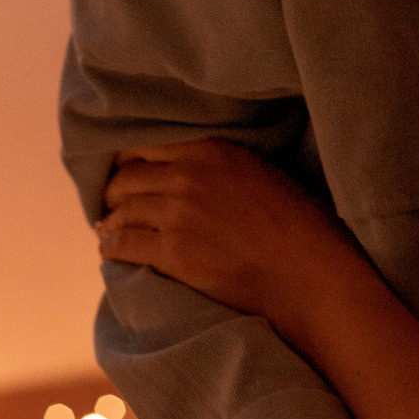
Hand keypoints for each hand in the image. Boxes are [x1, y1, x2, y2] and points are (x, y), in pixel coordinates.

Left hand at [97, 138, 350, 317]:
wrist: (307, 270)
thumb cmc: (297, 224)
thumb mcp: (258, 173)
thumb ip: (218, 167)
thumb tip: (186, 176)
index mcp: (210, 150)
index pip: (143, 147)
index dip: (127, 164)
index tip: (124, 177)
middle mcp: (187, 175)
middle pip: (125, 180)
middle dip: (115, 195)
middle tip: (112, 209)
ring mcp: (177, 214)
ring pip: (120, 213)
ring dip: (112, 224)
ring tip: (110, 233)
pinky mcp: (172, 252)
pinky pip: (123, 245)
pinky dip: (112, 249)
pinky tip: (112, 254)